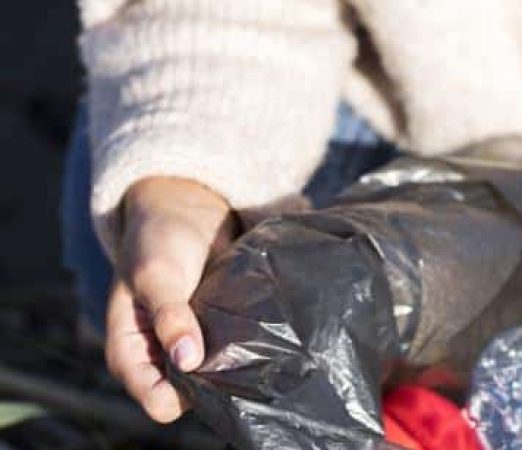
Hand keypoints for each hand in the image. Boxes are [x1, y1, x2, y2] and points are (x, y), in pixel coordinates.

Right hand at [104, 177, 237, 422]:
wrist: (184, 213)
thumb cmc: (158, 241)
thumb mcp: (158, 275)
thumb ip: (171, 317)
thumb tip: (189, 360)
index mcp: (129, 355)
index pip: (159, 402)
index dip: (185, 392)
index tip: (213, 364)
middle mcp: (157, 361)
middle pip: (190, 398)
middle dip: (212, 381)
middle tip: (238, 351)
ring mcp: (187, 351)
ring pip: (214, 381)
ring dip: (231, 366)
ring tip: (251, 341)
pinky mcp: (213, 337)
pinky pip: (231, 359)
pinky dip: (243, 350)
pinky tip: (258, 335)